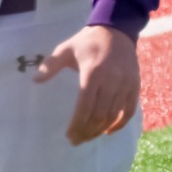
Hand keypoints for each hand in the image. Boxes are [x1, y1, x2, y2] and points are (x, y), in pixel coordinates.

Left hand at [33, 25, 139, 144]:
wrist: (117, 30)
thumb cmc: (88, 42)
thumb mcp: (66, 49)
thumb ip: (50, 65)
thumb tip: (35, 81)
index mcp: (94, 73)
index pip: (85, 107)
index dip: (77, 125)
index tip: (69, 136)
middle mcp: (112, 80)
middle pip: (100, 114)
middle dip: (88, 131)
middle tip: (77, 140)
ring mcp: (126, 83)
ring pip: (114, 114)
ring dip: (101, 129)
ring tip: (89, 137)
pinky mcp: (135, 84)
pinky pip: (129, 109)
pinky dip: (120, 123)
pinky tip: (108, 131)